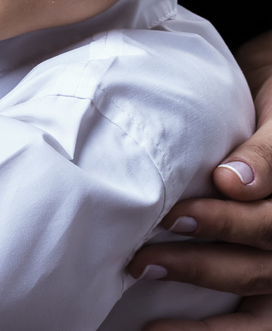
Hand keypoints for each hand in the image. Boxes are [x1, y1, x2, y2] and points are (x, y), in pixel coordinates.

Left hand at [130, 29, 271, 328]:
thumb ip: (267, 148)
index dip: (231, 221)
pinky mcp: (267, 279)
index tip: (180, 211)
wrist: (271, 95)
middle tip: (144, 254)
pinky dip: (210, 330)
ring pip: (259, 302)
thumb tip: (234, 181)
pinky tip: (157, 328)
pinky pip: (251, 321)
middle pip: (264, 265)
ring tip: (143, 275)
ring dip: (200, 296)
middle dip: (204, 261)